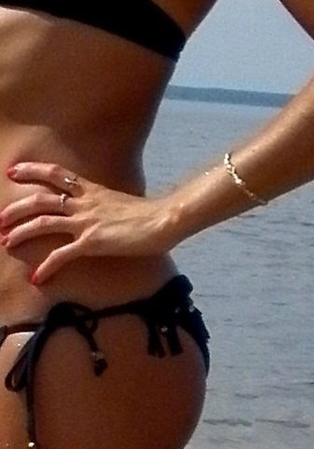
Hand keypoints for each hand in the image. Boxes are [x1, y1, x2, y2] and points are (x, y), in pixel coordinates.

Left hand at [0, 161, 171, 285]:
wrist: (163, 220)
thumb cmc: (148, 215)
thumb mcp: (121, 203)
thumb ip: (105, 205)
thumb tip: (100, 212)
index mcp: (91, 190)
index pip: (56, 174)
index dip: (33, 170)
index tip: (13, 170)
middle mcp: (84, 203)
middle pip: (40, 198)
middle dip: (16, 208)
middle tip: (0, 218)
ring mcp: (86, 222)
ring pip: (44, 222)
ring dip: (22, 232)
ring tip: (6, 241)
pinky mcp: (92, 242)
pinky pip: (62, 254)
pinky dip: (47, 266)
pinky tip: (37, 278)